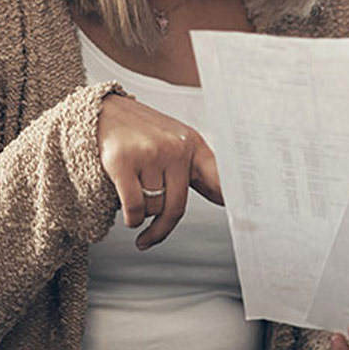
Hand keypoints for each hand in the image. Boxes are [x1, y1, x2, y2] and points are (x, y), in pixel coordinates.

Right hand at [97, 93, 222, 249]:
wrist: (102, 111)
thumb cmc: (142, 133)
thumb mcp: (176, 144)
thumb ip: (198, 171)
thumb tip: (225, 199)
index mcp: (193, 145)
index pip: (218, 177)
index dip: (230, 198)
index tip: (246, 220)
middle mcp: (175, 148)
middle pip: (177, 207)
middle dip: (162, 227)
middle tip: (149, 238)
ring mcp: (150, 153)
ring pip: (152, 207)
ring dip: (141, 214)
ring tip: (132, 196)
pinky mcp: (122, 161)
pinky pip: (134, 208)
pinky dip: (131, 218)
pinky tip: (128, 215)